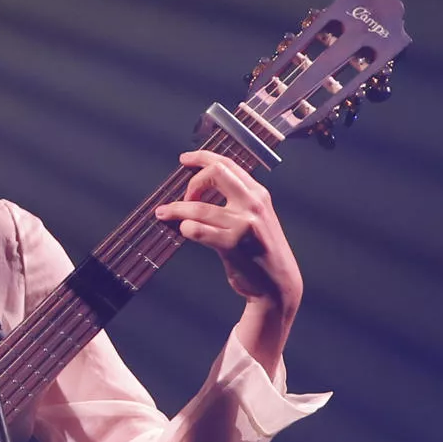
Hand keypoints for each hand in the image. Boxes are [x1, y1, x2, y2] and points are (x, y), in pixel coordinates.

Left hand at [155, 150, 303, 378]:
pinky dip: (186, 228)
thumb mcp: (257, 218)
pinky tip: (184, 231)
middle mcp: (253, 204)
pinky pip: (197, 229)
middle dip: (192, 181)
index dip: (203, 157)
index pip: (228, 164)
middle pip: (215, 174)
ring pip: (198, 207)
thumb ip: (238, 200)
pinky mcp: (232, 244)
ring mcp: (243, 224)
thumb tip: (200, 186)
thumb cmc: (261, 251)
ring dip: (176, 209)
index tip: (185, 159)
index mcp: (258, 194)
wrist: (278, 284)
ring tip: (164, 213)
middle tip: (183, 196)